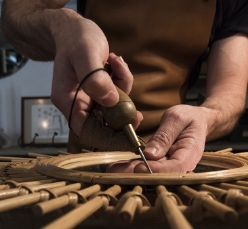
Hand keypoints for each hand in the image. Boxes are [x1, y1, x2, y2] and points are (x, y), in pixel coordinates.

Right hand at [50, 17, 141, 134]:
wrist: (75, 29)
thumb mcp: (84, 53)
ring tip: (116, 64)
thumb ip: (94, 78)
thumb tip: (111, 101)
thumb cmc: (75, 38)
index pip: (87, 131)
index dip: (108, 138)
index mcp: (68, 101)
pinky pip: (119, 93)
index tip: (129, 136)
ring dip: (123, 89)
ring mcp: (92, 98)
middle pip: (104, 125)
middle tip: (138, 114)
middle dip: (123, 119)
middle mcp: (79, 103)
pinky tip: (116, 61)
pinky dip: (123, 79)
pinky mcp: (102, 91)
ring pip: (115, 108)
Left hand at [107, 105, 208, 172]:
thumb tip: (149, 155)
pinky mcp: (162, 164)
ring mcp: (171, 166)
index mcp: (191, 153)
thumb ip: (164, 136)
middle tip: (117, 173)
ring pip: (151, 173)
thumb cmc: (189, 117)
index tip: (139, 168)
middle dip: (138, 175)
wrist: (196, 121)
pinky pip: (147, 167)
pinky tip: (117, 166)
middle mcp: (182, 165)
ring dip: (131, 173)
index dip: (157, 170)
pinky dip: (132, 166)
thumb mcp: (177, 119)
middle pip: (161, 175)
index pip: (175, 167)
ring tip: (112, 170)